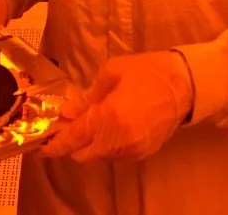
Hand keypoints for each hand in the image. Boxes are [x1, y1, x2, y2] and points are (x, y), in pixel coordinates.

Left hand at [42, 51, 193, 161]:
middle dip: (70, 144)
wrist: (187, 83)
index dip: (54, 144)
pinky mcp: (144, 153)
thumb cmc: (148, 71)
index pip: (72, 139)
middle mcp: (119, 141)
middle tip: (66, 127)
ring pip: (99, 156)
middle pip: (83, 155)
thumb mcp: (112, 73)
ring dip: (89, 144)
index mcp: (108, 118)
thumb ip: (87, 97)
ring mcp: (133, 150)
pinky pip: (116, 154)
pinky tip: (110, 126)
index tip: (41, 145)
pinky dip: (107, 144)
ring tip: (90, 122)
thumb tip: (66, 112)